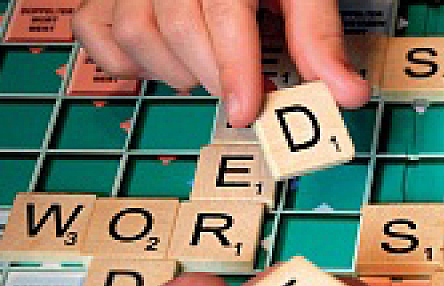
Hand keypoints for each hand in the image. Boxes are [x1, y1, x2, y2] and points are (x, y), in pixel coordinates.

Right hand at [71, 0, 369, 127]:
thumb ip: (318, 37)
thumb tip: (347, 94)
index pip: (221, 14)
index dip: (234, 68)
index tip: (246, 112)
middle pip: (176, 31)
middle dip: (215, 76)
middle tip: (241, 89)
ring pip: (134, 34)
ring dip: (175, 70)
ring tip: (206, 66)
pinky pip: (95, 34)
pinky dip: (125, 61)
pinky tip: (162, 59)